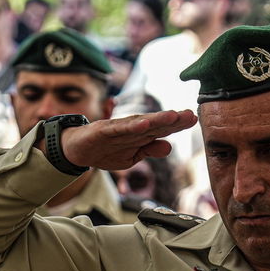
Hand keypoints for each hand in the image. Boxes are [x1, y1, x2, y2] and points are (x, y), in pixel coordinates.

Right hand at [60, 110, 197, 170]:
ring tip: (173, 116)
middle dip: (173, 120)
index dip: (177, 124)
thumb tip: (168, 147)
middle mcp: (131, 128)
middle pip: (155, 124)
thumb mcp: (131, 156)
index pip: (161, 129)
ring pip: (140, 124)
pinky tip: (144, 123)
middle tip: (189, 114)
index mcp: (139, 135)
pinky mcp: (104, 130)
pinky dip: (132, 126)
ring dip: (156, 120)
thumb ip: (149, 150)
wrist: (76, 149)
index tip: (193, 118)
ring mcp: (118, 128)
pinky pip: (120, 128)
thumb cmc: (105, 150)